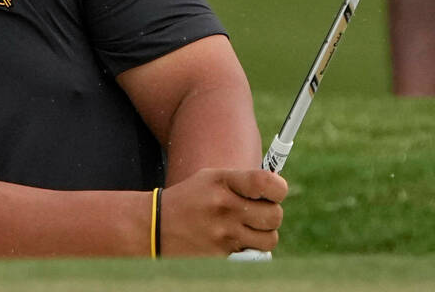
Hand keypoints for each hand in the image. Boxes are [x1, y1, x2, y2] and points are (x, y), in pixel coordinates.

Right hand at [160, 168, 285, 255]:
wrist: (156, 226)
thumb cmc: (191, 198)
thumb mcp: (212, 179)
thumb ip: (243, 182)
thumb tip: (277, 190)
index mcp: (223, 182)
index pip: (266, 183)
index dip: (278, 188)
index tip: (274, 192)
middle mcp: (225, 207)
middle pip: (275, 215)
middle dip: (271, 214)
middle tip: (257, 213)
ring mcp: (223, 234)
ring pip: (270, 239)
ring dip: (263, 235)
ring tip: (246, 228)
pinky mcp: (222, 256)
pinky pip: (254, 254)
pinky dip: (249, 249)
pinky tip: (233, 241)